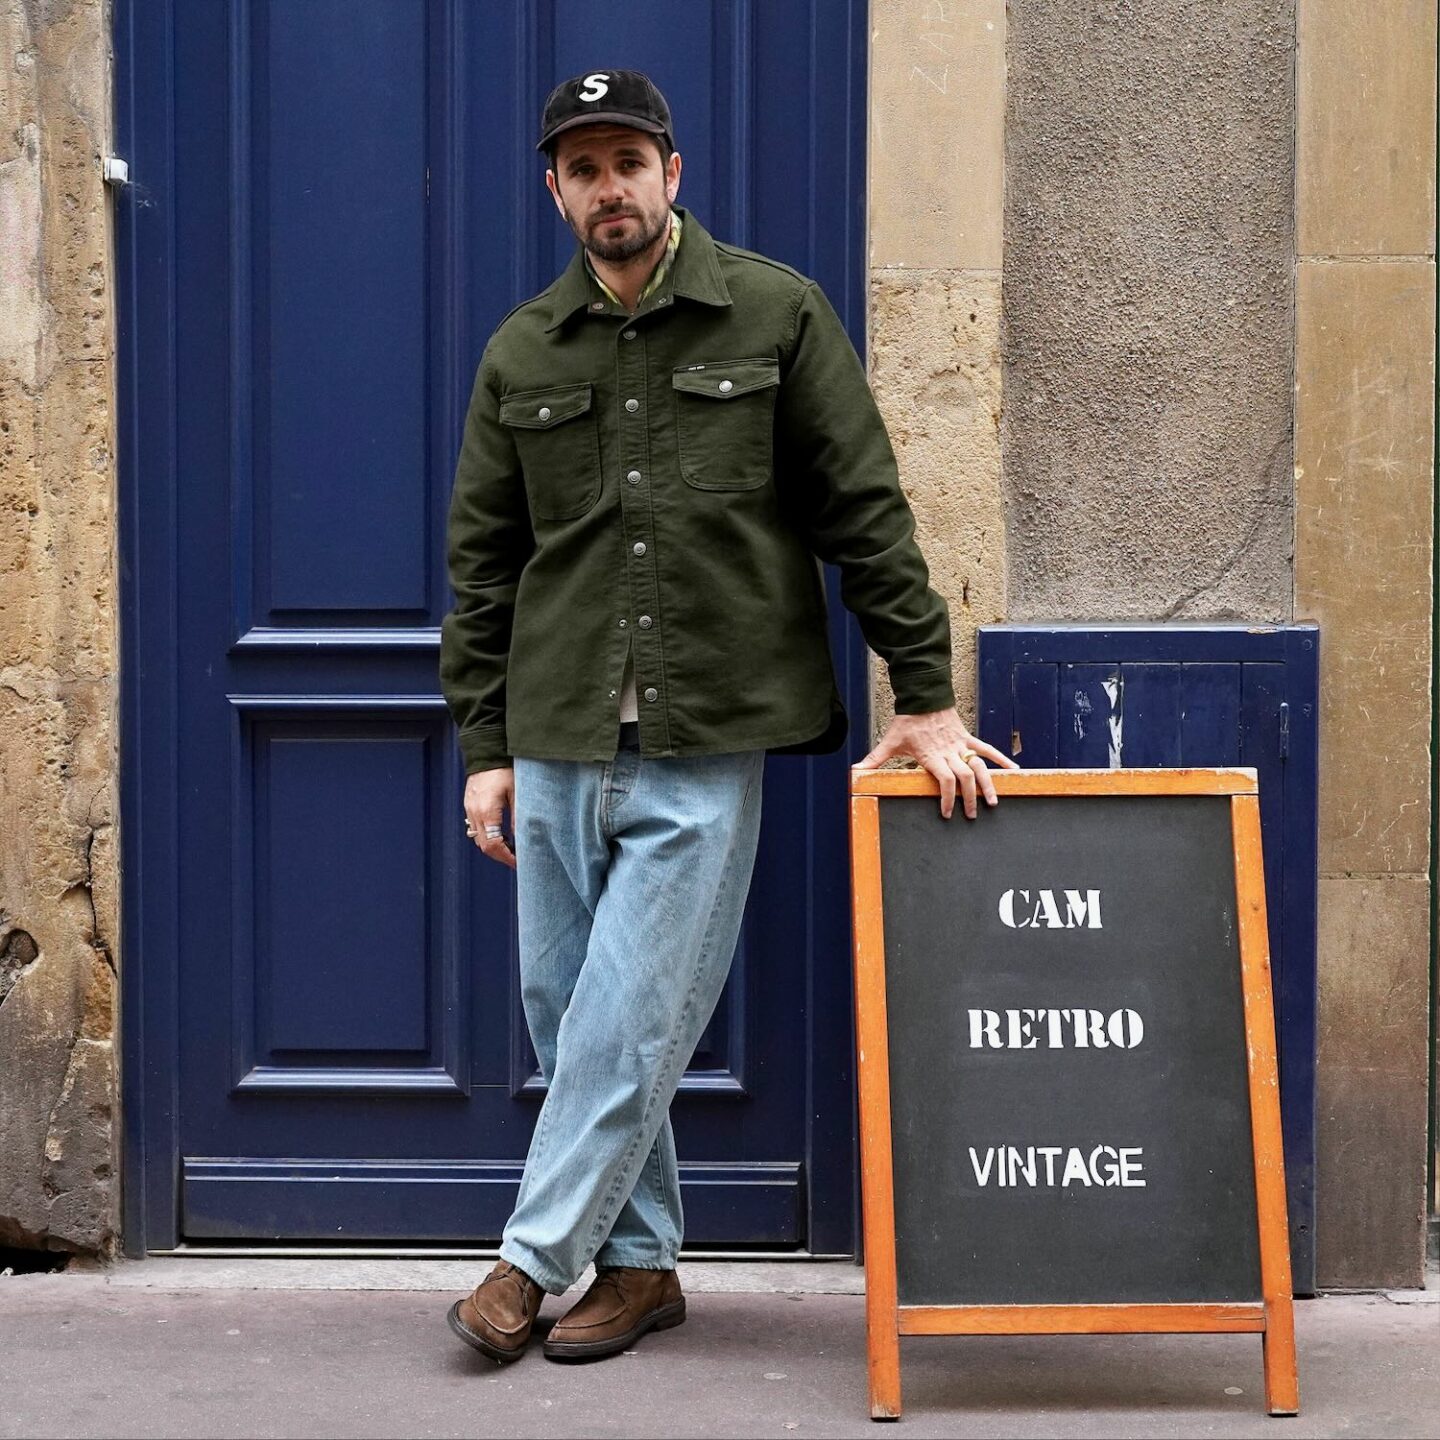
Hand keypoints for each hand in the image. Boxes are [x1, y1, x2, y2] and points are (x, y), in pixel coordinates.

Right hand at [464, 767, 515, 868]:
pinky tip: (500, 834)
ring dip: (493, 846)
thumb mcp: (517, 793)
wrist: (487, 752)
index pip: (493, 845)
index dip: (506, 857)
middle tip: (516, 858)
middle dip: (500, 855)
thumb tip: (522, 838)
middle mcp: (474, 813)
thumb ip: (518, 817)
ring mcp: (469, 809)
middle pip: (484, 846)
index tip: (518, 862)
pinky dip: (487, 836)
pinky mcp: (468, 805)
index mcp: (487, 812)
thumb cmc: (504, 770)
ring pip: (478, 838)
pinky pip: (475, 828)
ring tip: (510, 847)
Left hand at [858, 710, 1020, 819]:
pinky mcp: (968, 737)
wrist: (923, 697)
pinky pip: (987, 749)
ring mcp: (961, 745)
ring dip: (988, 784)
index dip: (947, 798)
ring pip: (979, 766)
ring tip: (994, 802)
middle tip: (972, 815)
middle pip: (965, 778)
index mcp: (931, 756)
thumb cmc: (907, 722)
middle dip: (969, 798)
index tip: (946, 813)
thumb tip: (855, 771)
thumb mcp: (890, 742)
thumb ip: (875, 759)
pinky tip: (1015, 770)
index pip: (944, 780)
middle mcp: (949, 752)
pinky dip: (1002, 759)